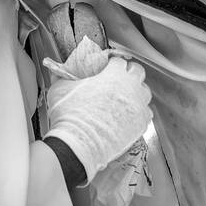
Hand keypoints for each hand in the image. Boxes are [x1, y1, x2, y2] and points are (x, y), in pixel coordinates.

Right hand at [44, 56, 151, 179]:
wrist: (78, 144)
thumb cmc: (69, 115)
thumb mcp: (60, 89)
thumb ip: (63, 77)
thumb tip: (59, 72)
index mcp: (114, 75)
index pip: (119, 61)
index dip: (111, 63)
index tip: (107, 68)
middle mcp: (131, 87)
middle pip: (138, 71)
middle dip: (129, 72)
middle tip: (119, 78)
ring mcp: (138, 106)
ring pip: (145, 92)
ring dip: (137, 91)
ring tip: (126, 96)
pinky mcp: (140, 123)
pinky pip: (146, 113)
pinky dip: (139, 111)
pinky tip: (129, 114)